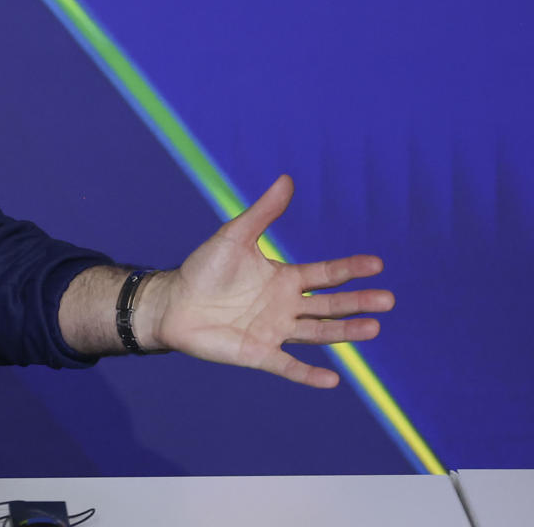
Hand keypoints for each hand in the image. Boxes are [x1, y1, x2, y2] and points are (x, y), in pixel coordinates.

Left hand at [140, 175, 392, 387]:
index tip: (377, 264)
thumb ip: (263, 212)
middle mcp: (286, 306)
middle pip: (330, 305)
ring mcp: (275, 331)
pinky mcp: (259, 353)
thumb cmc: (204, 269)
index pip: (326, 275)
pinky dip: (309, 375)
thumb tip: (287, 179)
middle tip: (388, 300)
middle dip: (358, 302)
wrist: (172, 302)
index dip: (350, 269)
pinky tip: (332, 381)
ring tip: (374, 328)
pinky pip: (288, 366)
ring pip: (318, 333)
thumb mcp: (235, 236)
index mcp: (284, 279)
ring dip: (345, 332)